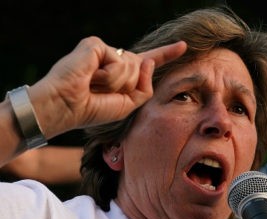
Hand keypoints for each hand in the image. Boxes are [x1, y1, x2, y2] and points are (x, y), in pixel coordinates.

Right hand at [28, 36, 186, 137]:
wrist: (67, 108)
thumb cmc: (93, 110)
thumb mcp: (127, 105)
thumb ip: (144, 88)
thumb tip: (147, 62)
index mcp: (122, 74)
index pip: (148, 62)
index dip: (166, 54)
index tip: (183, 46)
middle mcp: (115, 60)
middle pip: (143, 69)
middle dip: (127, 86)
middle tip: (101, 92)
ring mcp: (106, 51)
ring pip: (133, 67)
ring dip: (117, 83)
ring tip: (94, 85)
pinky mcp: (96, 45)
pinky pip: (119, 62)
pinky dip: (109, 75)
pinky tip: (91, 76)